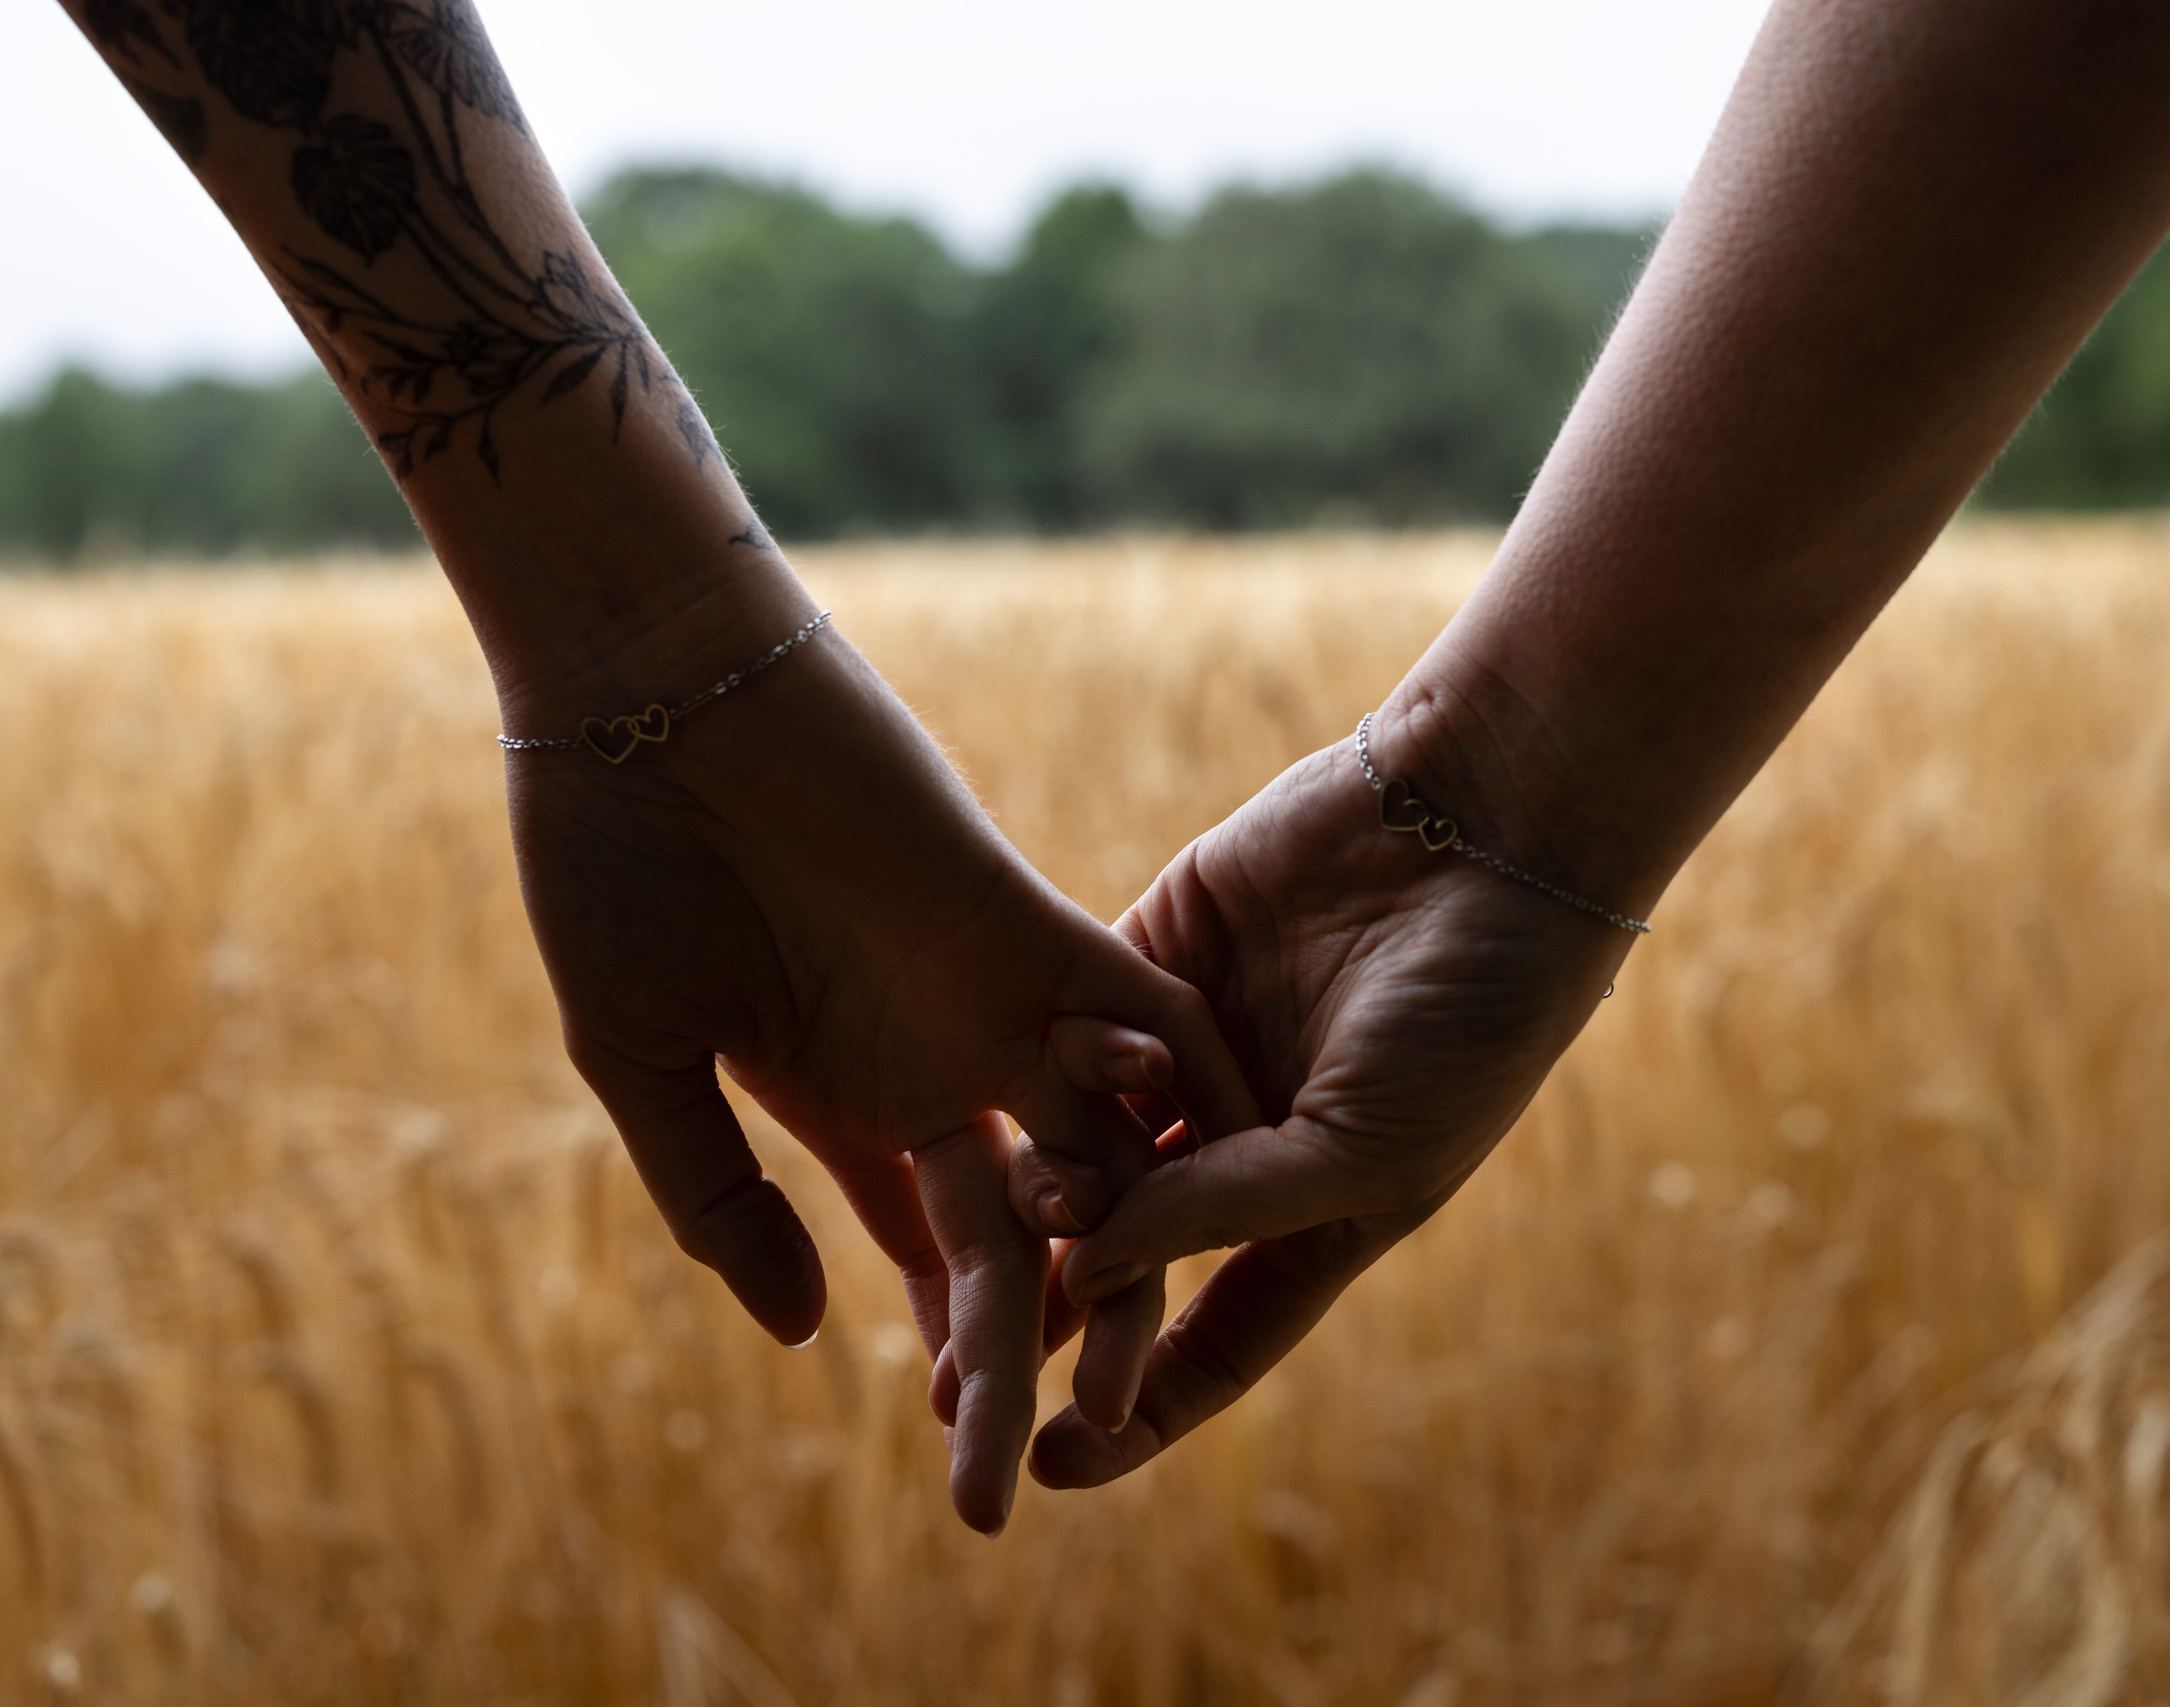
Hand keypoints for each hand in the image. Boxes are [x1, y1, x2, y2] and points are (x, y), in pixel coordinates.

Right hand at [503, 592, 1257, 1531]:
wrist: (649, 693)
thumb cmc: (612, 864)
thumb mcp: (643, 1061)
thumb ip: (718, 1196)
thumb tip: (804, 1339)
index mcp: (848, 1098)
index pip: (931, 1254)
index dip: (954, 1357)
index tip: (971, 1465)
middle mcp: (942, 1059)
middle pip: (1023, 1233)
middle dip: (1034, 1352)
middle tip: (1062, 1464)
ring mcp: (992, 994)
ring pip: (1094, 1149)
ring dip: (1123, 1258)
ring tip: (1136, 1380)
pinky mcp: (1028, 917)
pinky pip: (1133, 1017)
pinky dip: (1171, 1098)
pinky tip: (1214, 1189)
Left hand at [1008, 723, 1637, 1487]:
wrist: (1491, 836)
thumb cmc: (1470, 1016)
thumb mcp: (1363, 1146)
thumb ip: (1228, 1210)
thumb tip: (1088, 1281)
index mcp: (1320, 1216)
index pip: (1210, 1342)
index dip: (1136, 1414)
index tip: (1050, 1467)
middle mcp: (1250, 1146)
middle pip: (1127, 1255)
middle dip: (1048, 1316)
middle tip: (949, 1369)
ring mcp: (1204, 1054)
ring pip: (1091, 1143)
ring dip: (1041, 1190)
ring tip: (978, 1231)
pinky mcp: (1163, 956)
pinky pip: (1086, 1029)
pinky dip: (1061, 1062)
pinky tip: (1011, 1100)